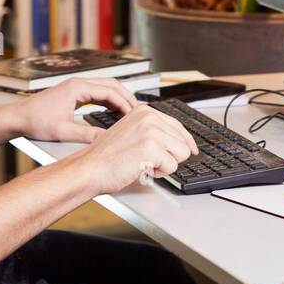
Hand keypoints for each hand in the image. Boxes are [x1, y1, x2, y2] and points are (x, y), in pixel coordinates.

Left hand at [4, 76, 138, 143]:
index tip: (135, 114)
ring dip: (118, 98)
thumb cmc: (35, 121)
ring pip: (105, 88)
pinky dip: (108, 101)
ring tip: (130, 112)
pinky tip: (114, 112)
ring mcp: (76, 87)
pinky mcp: (73, 93)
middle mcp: (78, 83)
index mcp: (77, 88)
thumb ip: (87, 134)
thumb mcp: (63, 131)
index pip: (110, 91)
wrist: (18, 117)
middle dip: (126, 97)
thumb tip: (106, 139)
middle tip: (139, 112)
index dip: (125, 103)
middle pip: (111, 85)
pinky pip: (97, 93)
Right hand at [74, 103, 198, 195]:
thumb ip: (153, 130)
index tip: (193, 150)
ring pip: (181, 154)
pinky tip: (140, 168)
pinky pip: (171, 167)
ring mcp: (151, 131)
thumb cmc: (107, 156)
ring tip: (143, 163)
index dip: (186, 142)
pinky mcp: (152, 148)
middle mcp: (149, 117)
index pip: (178, 126)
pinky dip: (158, 173)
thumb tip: (178, 140)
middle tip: (148, 160)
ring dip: (164, 165)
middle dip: (170, 156)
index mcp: (144, 111)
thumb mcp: (131, 132)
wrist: (90, 168)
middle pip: (183, 142)